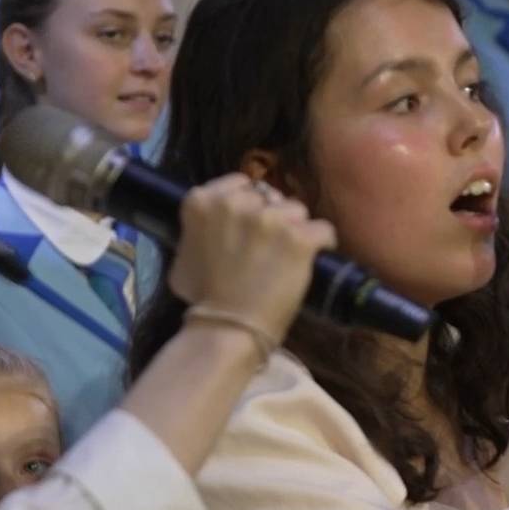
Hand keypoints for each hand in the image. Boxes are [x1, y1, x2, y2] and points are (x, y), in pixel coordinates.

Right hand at [167, 175, 334, 343]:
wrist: (227, 325)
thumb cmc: (202, 296)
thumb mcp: (185, 252)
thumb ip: (200, 228)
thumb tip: (213, 225)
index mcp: (204, 200)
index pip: (242, 184)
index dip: (252, 204)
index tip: (253, 224)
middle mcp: (237, 203)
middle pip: (272, 197)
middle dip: (274, 216)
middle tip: (271, 245)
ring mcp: (271, 219)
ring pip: (298, 211)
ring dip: (297, 229)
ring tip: (288, 256)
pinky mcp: (300, 238)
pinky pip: (324, 229)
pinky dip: (322, 243)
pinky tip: (312, 257)